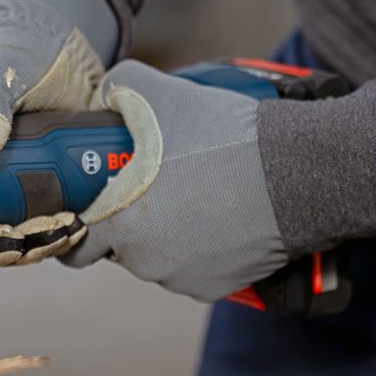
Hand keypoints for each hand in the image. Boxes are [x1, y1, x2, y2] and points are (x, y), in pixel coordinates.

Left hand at [61, 60, 289, 300]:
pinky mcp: (215, 288)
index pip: (77, 244)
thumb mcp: (162, 94)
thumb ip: (119, 87)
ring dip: (166, 234)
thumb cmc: (223, 138)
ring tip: (192, 195)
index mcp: (119, 225)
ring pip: (157, 257)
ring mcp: (181, 279)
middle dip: (131, 220)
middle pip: (121, 246)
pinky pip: (193, 269)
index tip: (96, 203)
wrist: (297, 174)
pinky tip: (217, 217)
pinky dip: (200, 250)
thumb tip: (107, 92)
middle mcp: (144, 261)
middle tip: (154, 186)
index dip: (83, 221)